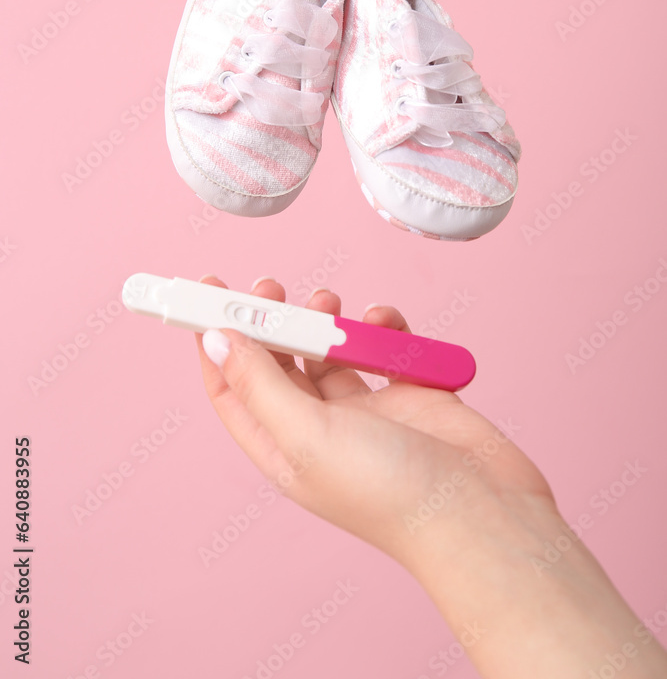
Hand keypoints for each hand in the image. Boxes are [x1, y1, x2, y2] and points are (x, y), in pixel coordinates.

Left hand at [194, 275, 553, 570]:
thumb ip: (260, 385)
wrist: (483, 516)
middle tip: (272, 285)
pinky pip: (387, 349)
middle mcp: (320, 430)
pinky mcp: (412, 396)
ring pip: (332, 351)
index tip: (210, 293)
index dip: (215, 341)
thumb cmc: (390, 492)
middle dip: (272, 321)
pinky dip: (384, 328)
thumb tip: (214, 341)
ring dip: (327, 320)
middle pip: (280, 363)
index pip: (232, 388)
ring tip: (332, 302)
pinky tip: (386, 323)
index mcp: (284, 448)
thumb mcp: (307, 436)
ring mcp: (368, 413)